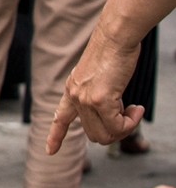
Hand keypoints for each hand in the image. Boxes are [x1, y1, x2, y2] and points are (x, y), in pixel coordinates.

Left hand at [46, 27, 144, 152]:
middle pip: (93, 134)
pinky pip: (117, 126)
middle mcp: (75, 96)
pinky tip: (137, 109)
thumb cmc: (113, 51)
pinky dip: (130, 123)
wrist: (116, 36)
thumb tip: (111, 113)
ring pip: (105, 135)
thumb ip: (98, 94)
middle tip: (130, 115)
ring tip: (134, 111)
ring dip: (124, 129)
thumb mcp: (99, 76)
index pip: (60, 117)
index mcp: (72, 89)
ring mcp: (85, 99)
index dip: (55, 136)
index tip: (49, 151)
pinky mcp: (100, 100)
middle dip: (115, 131)